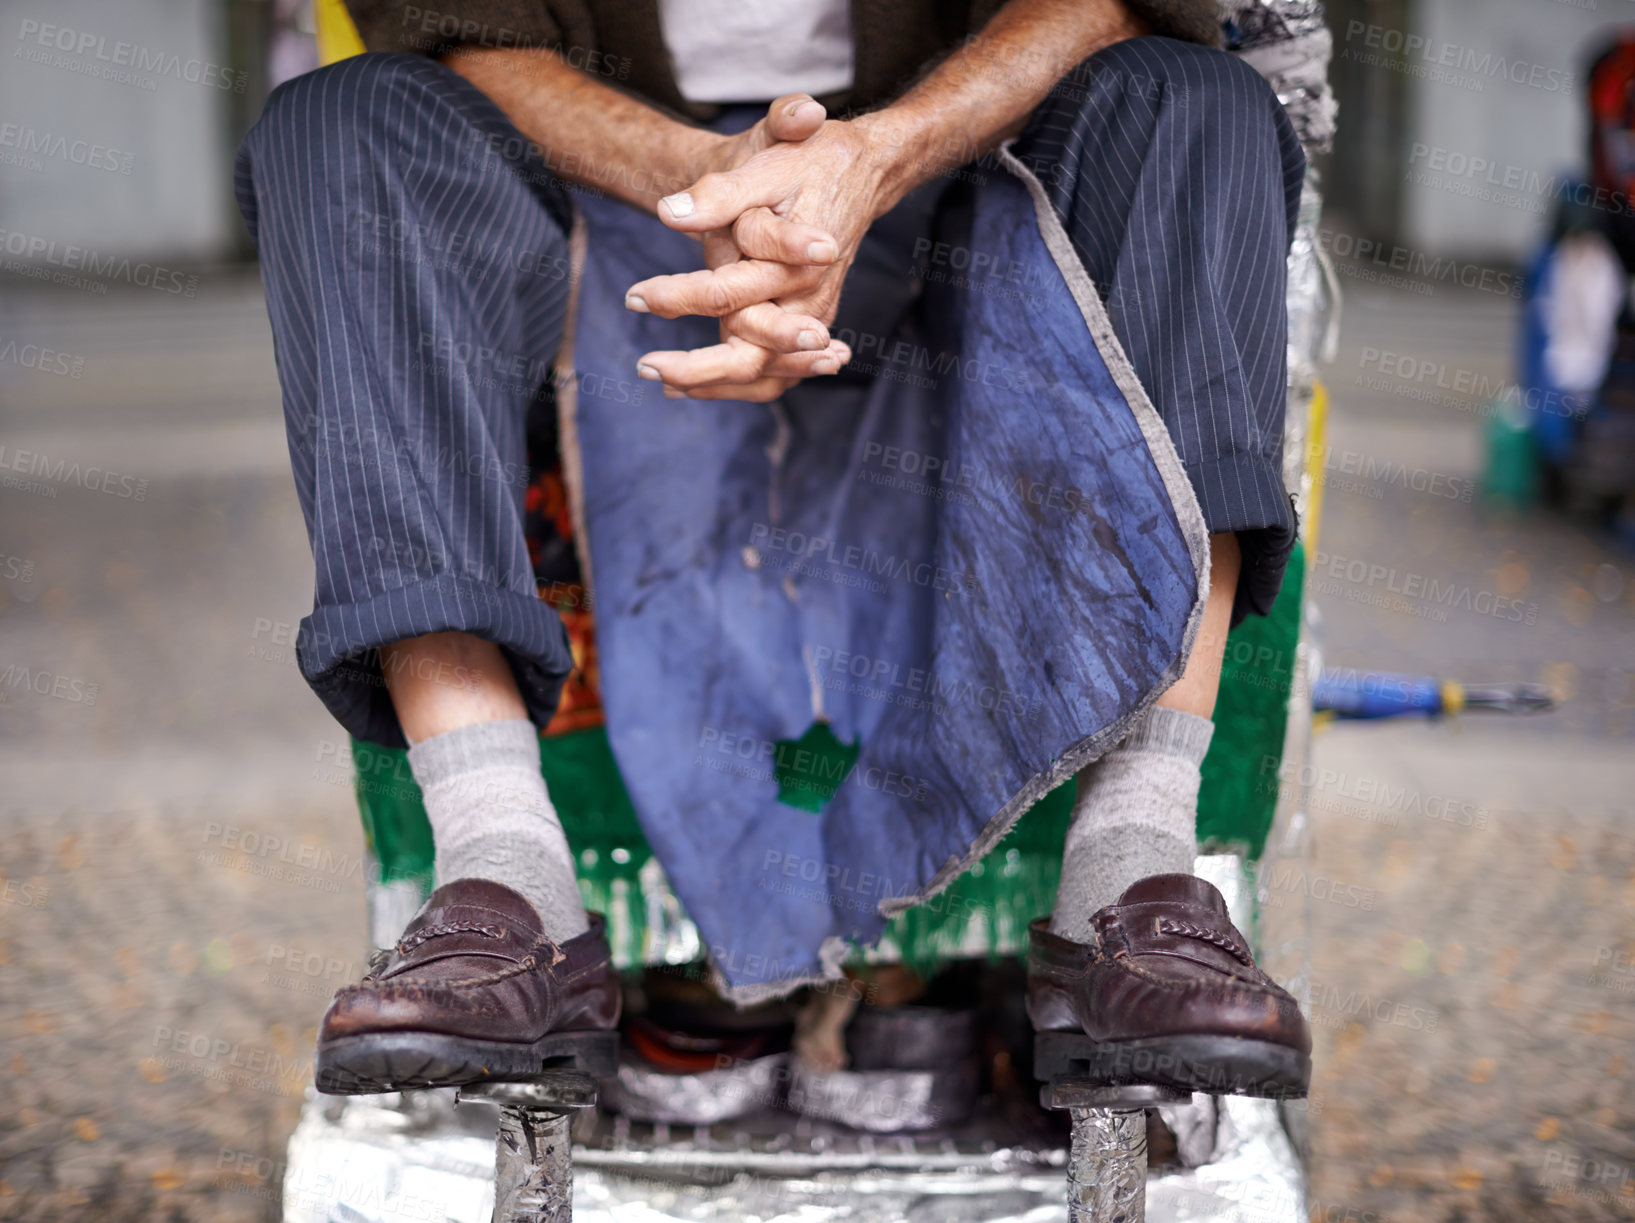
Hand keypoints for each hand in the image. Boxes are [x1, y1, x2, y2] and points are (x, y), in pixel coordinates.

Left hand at [628, 114, 896, 400]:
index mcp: (795, 263)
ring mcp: (812, 319)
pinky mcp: (809, 327)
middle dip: (697, 368)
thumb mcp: (766, 165)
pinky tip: (692, 386)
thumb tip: (669, 213)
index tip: (634, 297)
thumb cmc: (810, 164)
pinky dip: (738, 386)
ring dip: (716, 386)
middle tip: (646, 367)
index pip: (729, 293)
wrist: (861, 172)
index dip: (678, 297)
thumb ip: (720, 193)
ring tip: (666, 384)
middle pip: (752, 355)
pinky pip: (776, 373)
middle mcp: (808, 301)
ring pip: (766, 376)